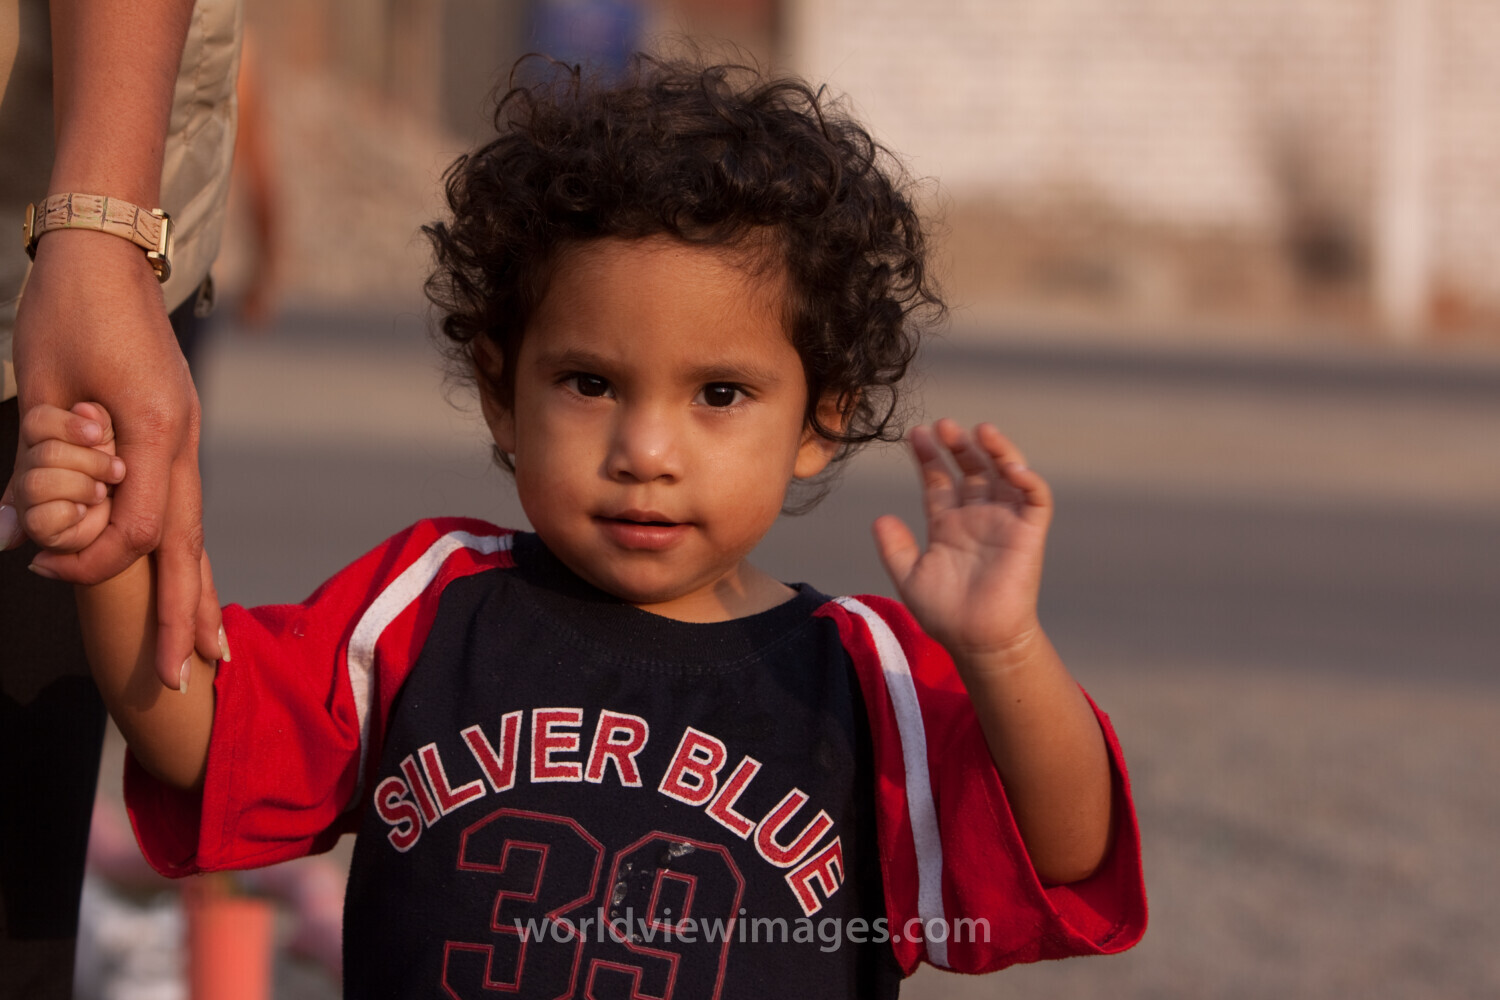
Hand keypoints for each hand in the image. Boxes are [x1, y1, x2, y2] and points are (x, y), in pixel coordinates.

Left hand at [4, 230, 221, 686]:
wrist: (108, 253)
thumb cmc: (67, 311)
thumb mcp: (38, 386)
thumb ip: (32, 465)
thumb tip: (9, 537)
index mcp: (152, 428)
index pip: (136, 526)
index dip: (89, 556)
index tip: (40, 561)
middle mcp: (182, 440)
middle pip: (189, 546)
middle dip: (186, 616)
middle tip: (181, 680)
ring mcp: (186, 438)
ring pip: (198, 533)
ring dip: (201, 594)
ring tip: (213, 654)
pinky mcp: (176, 433)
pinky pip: (188, 509)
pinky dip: (190, 555)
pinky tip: (195, 582)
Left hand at [873, 419, 1052, 663]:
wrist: (978, 640)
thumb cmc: (945, 615)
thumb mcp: (909, 577)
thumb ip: (894, 547)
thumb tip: (879, 518)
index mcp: (948, 524)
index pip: (939, 480)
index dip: (928, 458)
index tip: (916, 435)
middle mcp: (977, 517)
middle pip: (970, 469)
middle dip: (958, 445)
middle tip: (943, 425)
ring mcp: (1004, 522)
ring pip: (1005, 474)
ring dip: (996, 449)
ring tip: (979, 430)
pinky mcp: (1030, 533)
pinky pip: (1035, 498)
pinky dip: (1028, 478)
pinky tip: (1011, 466)